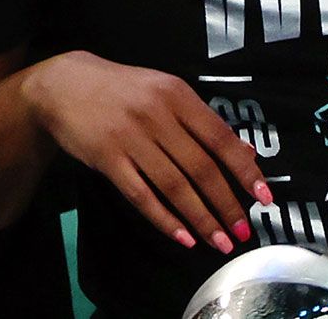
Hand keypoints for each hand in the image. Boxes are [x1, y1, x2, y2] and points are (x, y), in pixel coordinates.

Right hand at [21, 51, 270, 252]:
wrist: (63, 85)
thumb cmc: (123, 89)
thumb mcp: (164, 92)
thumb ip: (201, 121)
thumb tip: (244, 154)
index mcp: (176, 94)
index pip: (220, 137)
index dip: (244, 171)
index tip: (264, 198)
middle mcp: (156, 115)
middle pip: (200, 168)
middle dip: (226, 205)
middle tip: (243, 231)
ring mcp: (130, 138)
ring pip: (174, 186)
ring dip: (201, 219)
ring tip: (219, 242)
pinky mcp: (106, 159)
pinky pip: (141, 195)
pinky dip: (164, 219)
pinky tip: (183, 237)